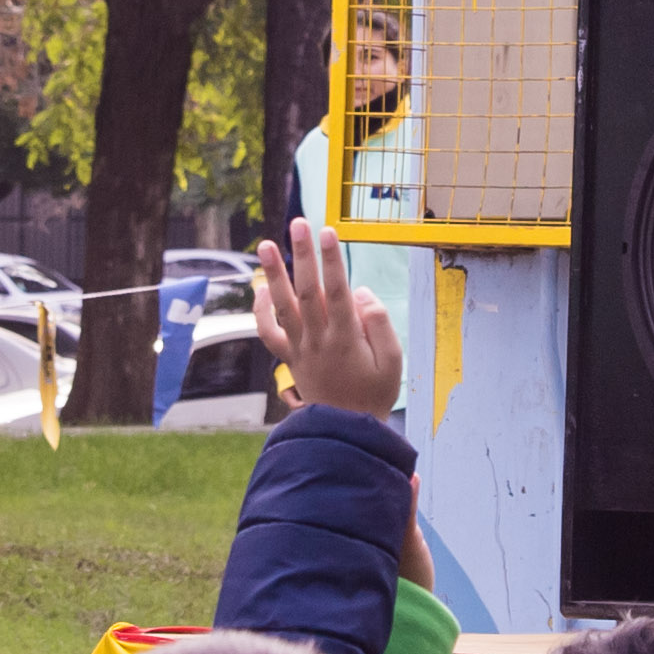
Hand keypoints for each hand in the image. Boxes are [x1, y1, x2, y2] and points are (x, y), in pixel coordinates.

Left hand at [249, 221, 404, 420]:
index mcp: (346, 339)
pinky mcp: (290, 357)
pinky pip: (269, 333)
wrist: (346, 430)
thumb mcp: (392, 361)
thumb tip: (359, 292)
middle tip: (298, 223)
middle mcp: (318, 340)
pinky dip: (261, 310)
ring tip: (266, 244)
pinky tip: (261, 287)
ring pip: (283, 306)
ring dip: (274, 273)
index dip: (332, 260)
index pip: (338, 291)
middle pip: (307, 291)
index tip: (329, 231)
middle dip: (303, 254)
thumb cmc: (374, 393)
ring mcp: (300, 348)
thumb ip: (379, 323)